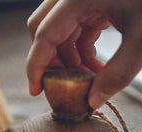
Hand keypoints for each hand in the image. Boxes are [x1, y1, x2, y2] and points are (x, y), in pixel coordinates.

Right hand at [26, 0, 141, 108]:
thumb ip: (117, 73)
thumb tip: (93, 101)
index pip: (44, 35)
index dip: (36, 66)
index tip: (35, 90)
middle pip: (44, 31)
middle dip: (51, 62)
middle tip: (63, 84)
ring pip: (60, 32)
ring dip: (69, 59)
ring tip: (88, 79)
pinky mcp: (92, 2)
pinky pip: (76, 29)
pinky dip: (81, 50)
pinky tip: (95, 65)